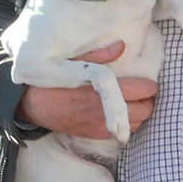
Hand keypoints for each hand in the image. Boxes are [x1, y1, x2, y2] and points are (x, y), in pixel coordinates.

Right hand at [17, 41, 159, 139]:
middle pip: (146, 108)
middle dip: (147, 99)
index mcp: (103, 90)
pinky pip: (124, 133)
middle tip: (141, 91)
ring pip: (138, 123)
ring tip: (133, 102)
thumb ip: (99, 55)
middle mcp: (106, 111)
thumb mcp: (73, 62)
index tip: (144, 80)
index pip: (144, 90)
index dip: (148, 84)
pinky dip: (128, 123)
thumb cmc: (54, 81)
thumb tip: (122, 46)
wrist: (33, 106)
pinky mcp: (96, 135)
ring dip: (139, 112)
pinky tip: (120, 113)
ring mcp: (102, 126)